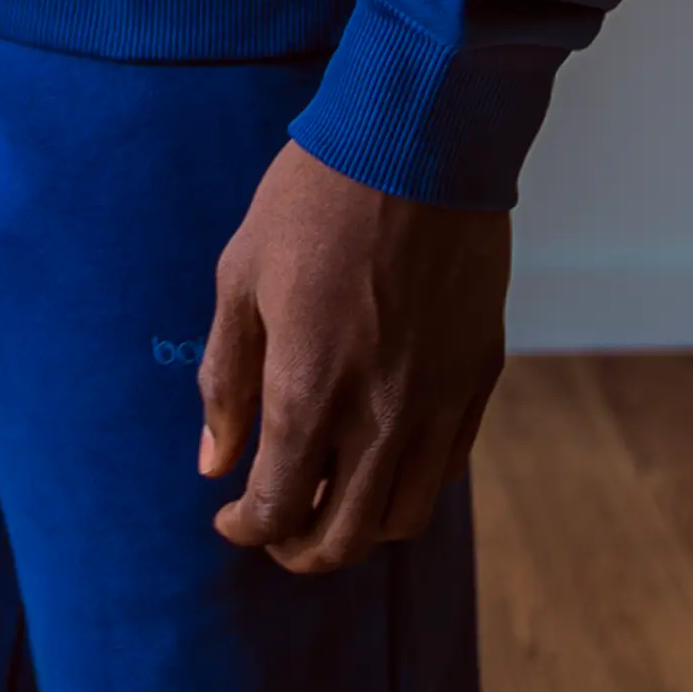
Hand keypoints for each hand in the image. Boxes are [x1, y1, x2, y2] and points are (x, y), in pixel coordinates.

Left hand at [198, 140, 508, 574]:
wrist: (416, 142)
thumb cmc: (313, 200)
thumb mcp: (241, 278)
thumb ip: (227, 377)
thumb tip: (213, 462)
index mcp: (308, 388)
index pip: (276, 509)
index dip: (247, 529)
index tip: (229, 514)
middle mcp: (379, 413)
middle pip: (343, 537)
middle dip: (299, 549)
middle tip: (274, 528)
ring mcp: (437, 400)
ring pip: (402, 516)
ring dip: (358, 527)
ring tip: (327, 497)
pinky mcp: (479, 377)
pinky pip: (446, 469)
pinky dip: (407, 485)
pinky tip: (378, 455)